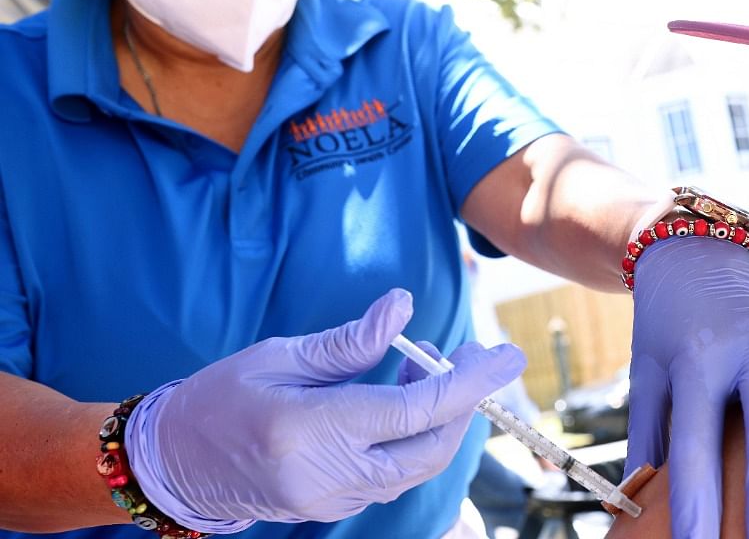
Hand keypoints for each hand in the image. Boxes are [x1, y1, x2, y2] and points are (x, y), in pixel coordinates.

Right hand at [124, 288, 525, 529]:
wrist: (173, 464)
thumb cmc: (219, 398)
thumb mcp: (279, 356)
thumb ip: (349, 341)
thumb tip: (404, 308)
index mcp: (312, 430)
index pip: (415, 412)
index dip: (470, 383)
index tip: (507, 356)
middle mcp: (329, 475)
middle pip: (430, 446)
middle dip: (465, 400)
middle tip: (473, 352)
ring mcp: (333, 500)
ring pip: (418, 465)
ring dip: (441, 418)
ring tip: (429, 367)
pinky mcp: (335, 508)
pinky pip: (395, 474)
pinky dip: (414, 437)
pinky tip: (403, 397)